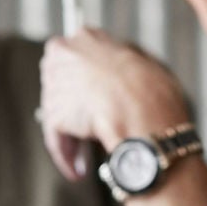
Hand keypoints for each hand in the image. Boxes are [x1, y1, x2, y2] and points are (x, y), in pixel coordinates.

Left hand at [38, 28, 191, 181]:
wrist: (145, 111)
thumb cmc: (153, 91)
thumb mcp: (144, 66)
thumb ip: (124, 69)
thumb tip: (120, 87)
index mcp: (87, 36)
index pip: (76, 57)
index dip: (86, 82)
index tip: (93, 99)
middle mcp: (64, 54)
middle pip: (64, 85)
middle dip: (74, 110)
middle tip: (86, 132)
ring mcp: (56, 84)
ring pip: (60, 113)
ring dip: (71, 136)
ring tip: (83, 160)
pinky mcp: (53, 114)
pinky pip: (57, 138)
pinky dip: (66, 154)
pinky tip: (77, 169)